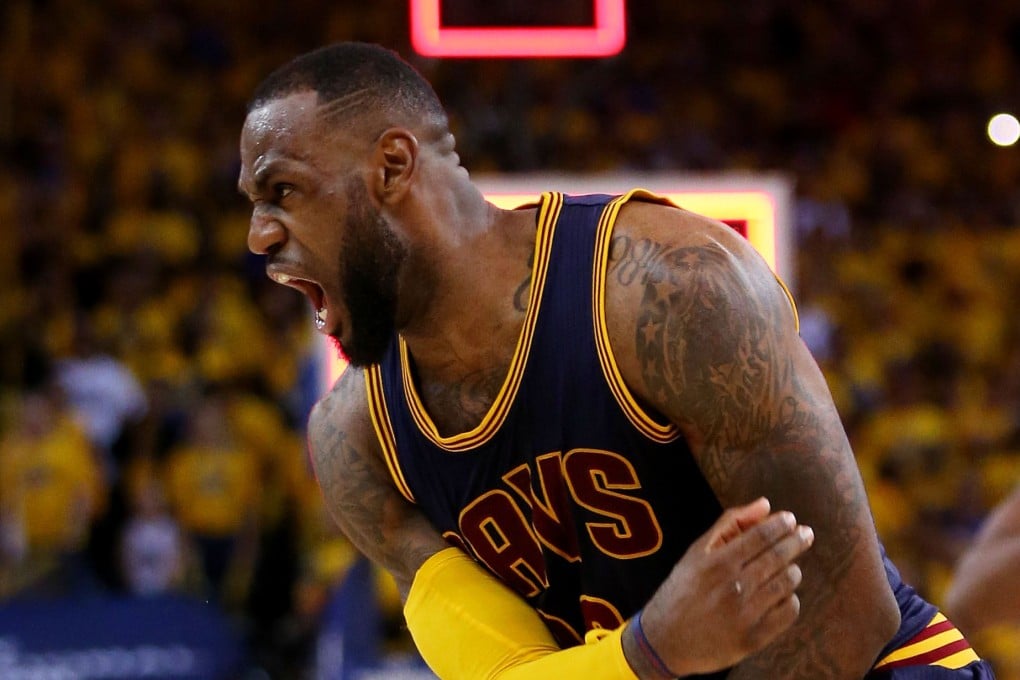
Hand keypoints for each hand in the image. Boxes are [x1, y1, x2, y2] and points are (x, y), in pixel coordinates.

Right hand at [624, 497, 813, 677]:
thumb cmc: (682, 590)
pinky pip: (788, 612)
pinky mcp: (754, 638)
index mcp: (717, 563)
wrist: (666, 641)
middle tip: (806, 534)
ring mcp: (745, 614)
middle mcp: (733, 587)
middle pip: (777, 557)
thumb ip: (730, 524)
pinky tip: (783, 594)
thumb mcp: (697, 553)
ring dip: (793, 570)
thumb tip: (765, 504)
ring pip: (785, 583)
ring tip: (790, 566)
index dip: (780, 525)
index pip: (760, 536)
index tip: (791, 519)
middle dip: (796, 541)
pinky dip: (790, 599)